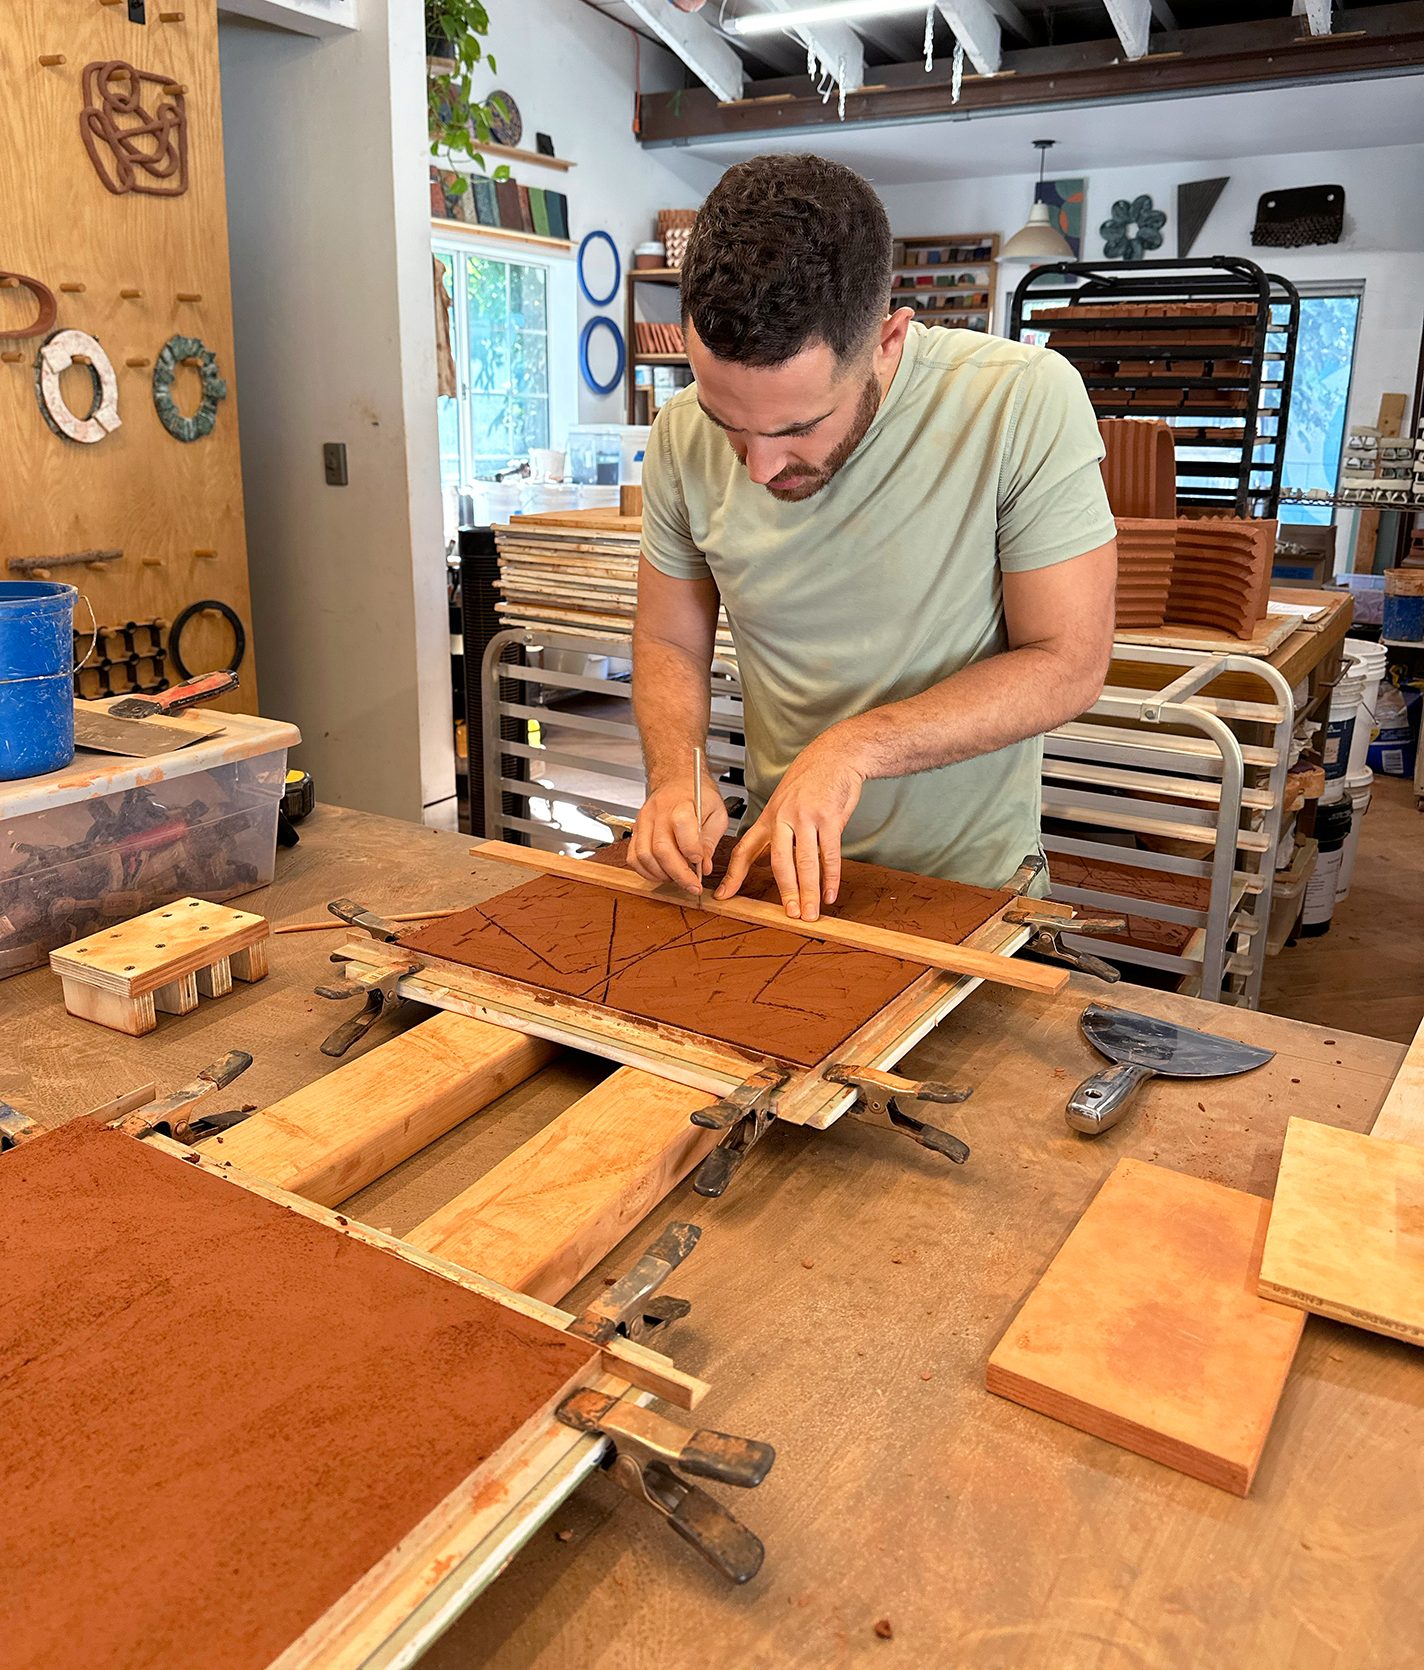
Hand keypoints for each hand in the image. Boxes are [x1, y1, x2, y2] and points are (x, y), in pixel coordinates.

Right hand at [628, 770, 728, 892]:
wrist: (677, 780)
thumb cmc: (698, 796)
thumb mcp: (716, 813)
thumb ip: (710, 841)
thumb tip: (703, 867)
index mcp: (682, 804)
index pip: (681, 826)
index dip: (691, 849)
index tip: (700, 863)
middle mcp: (658, 813)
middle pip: (661, 849)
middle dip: (678, 874)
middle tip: (692, 886)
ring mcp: (643, 821)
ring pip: (644, 856)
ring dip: (662, 875)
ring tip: (678, 879)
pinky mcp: (635, 830)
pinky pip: (633, 857)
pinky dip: (646, 871)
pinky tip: (662, 874)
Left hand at [716, 735, 865, 919]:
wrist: (833, 756)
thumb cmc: (809, 782)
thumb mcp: (783, 803)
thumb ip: (777, 832)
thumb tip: (771, 862)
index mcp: (768, 817)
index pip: (745, 849)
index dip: (733, 875)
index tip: (724, 896)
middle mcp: (784, 817)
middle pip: (779, 861)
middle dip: (785, 891)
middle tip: (790, 914)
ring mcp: (806, 817)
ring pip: (806, 862)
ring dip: (809, 891)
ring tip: (811, 912)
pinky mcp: (830, 817)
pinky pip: (829, 853)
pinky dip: (831, 877)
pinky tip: (830, 893)